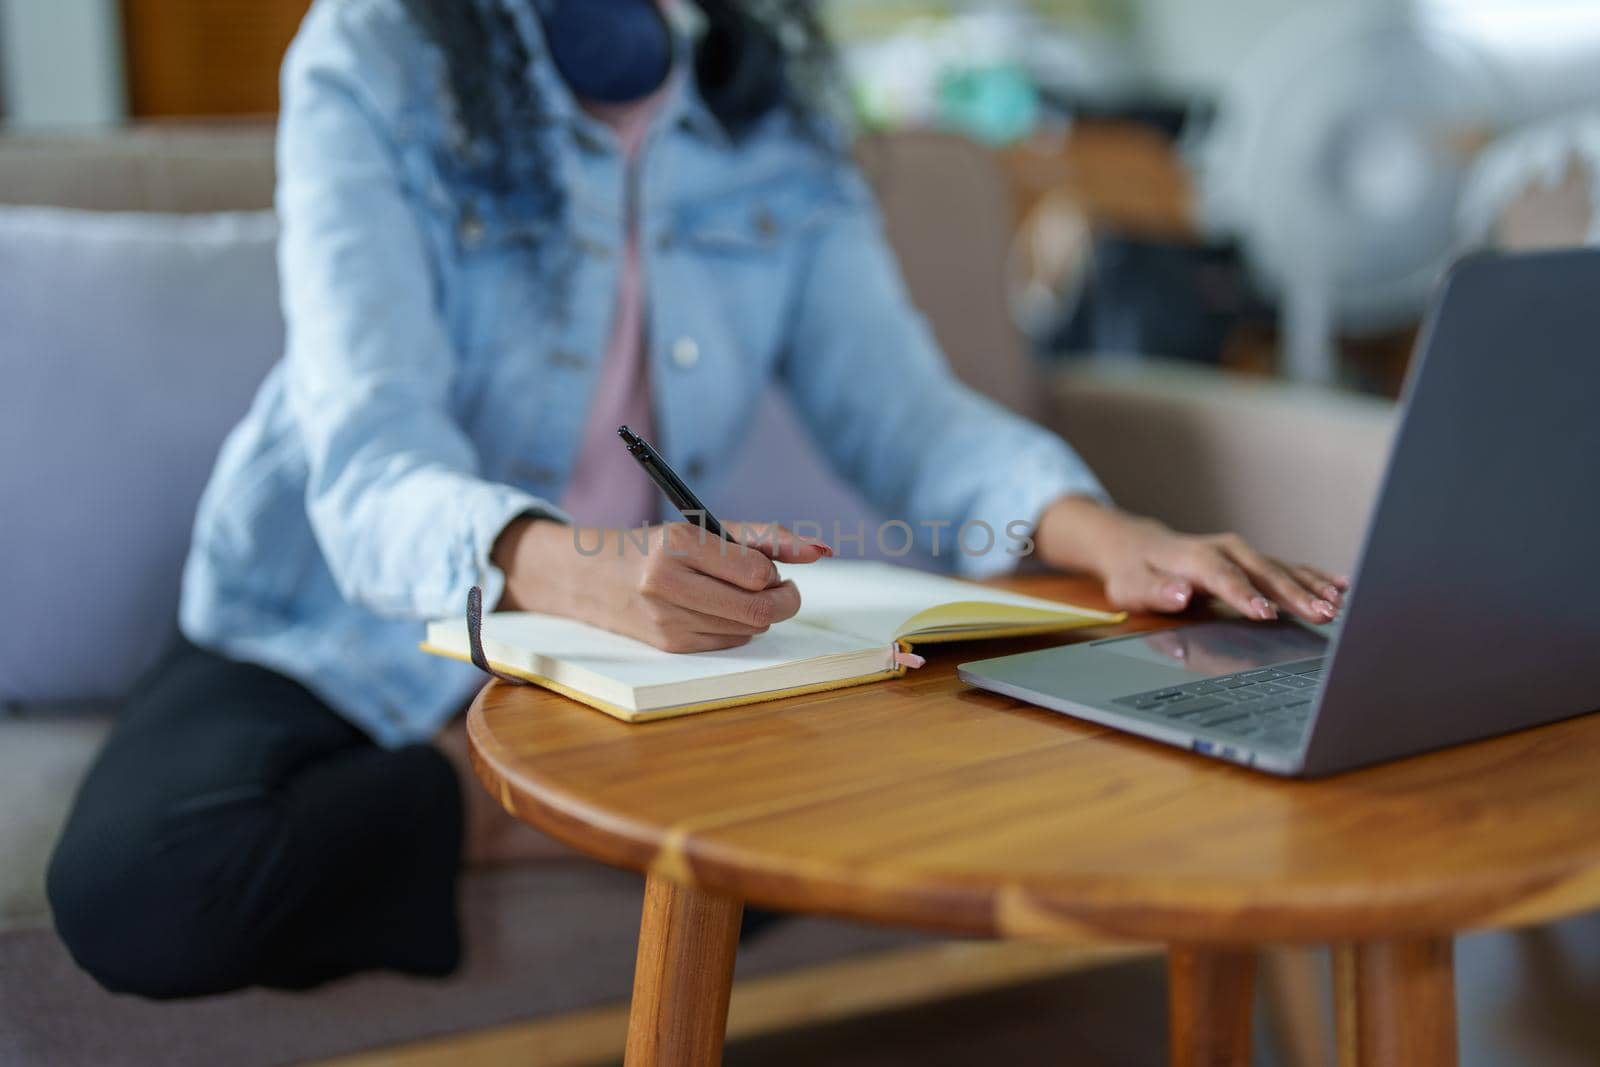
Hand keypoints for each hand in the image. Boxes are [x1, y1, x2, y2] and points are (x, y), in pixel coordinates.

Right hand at [492, 519, 831, 652]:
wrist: (590, 577)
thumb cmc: (659, 547)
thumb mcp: (706, 529)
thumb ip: (767, 537)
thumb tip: (822, 550)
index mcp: (676, 542)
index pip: (755, 572)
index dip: (775, 572)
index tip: (773, 567)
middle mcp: (666, 582)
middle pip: (758, 609)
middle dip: (784, 600)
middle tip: (782, 588)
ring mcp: (666, 619)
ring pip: (749, 629)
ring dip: (759, 613)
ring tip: (740, 593)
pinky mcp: (670, 645)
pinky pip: (730, 642)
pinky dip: (737, 628)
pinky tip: (717, 611)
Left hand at [1036, 496, 1349, 624]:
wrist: (1138, 546)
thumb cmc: (1134, 573)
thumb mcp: (1130, 586)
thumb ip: (1155, 592)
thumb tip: (1181, 594)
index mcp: (1194, 557)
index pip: (1224, 577)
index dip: (1246, 595)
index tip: (1267, 614)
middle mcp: (1224, 550)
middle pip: (1262, 572)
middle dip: (1293, 593)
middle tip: (1322, 614)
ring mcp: (1241, 553)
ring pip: (1281, 569)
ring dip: (1311, 586)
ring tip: (1339, 605)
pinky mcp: (1252, 560)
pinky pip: (1287, 568)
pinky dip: (1314, 577)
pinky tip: (1341, 586)